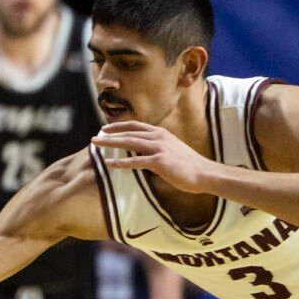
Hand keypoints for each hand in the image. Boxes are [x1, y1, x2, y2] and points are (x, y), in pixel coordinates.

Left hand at [92, 121, 215, 191]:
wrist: (203, 173)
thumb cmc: (188, 164)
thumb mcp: (171, 149)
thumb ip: (156, 147)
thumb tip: (142, 152)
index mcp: (161, 133)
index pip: (135, 125)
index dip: (119, 126)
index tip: (106, 128)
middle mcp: (158, 137)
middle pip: (129, 133)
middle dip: (110, 134)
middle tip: (95, 137)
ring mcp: (158, 148)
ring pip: (129, 143)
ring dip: (111, 144)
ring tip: (96, 145)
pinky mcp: (159, 162)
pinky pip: (135, 162)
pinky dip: (120, 163)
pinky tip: (109, 164)